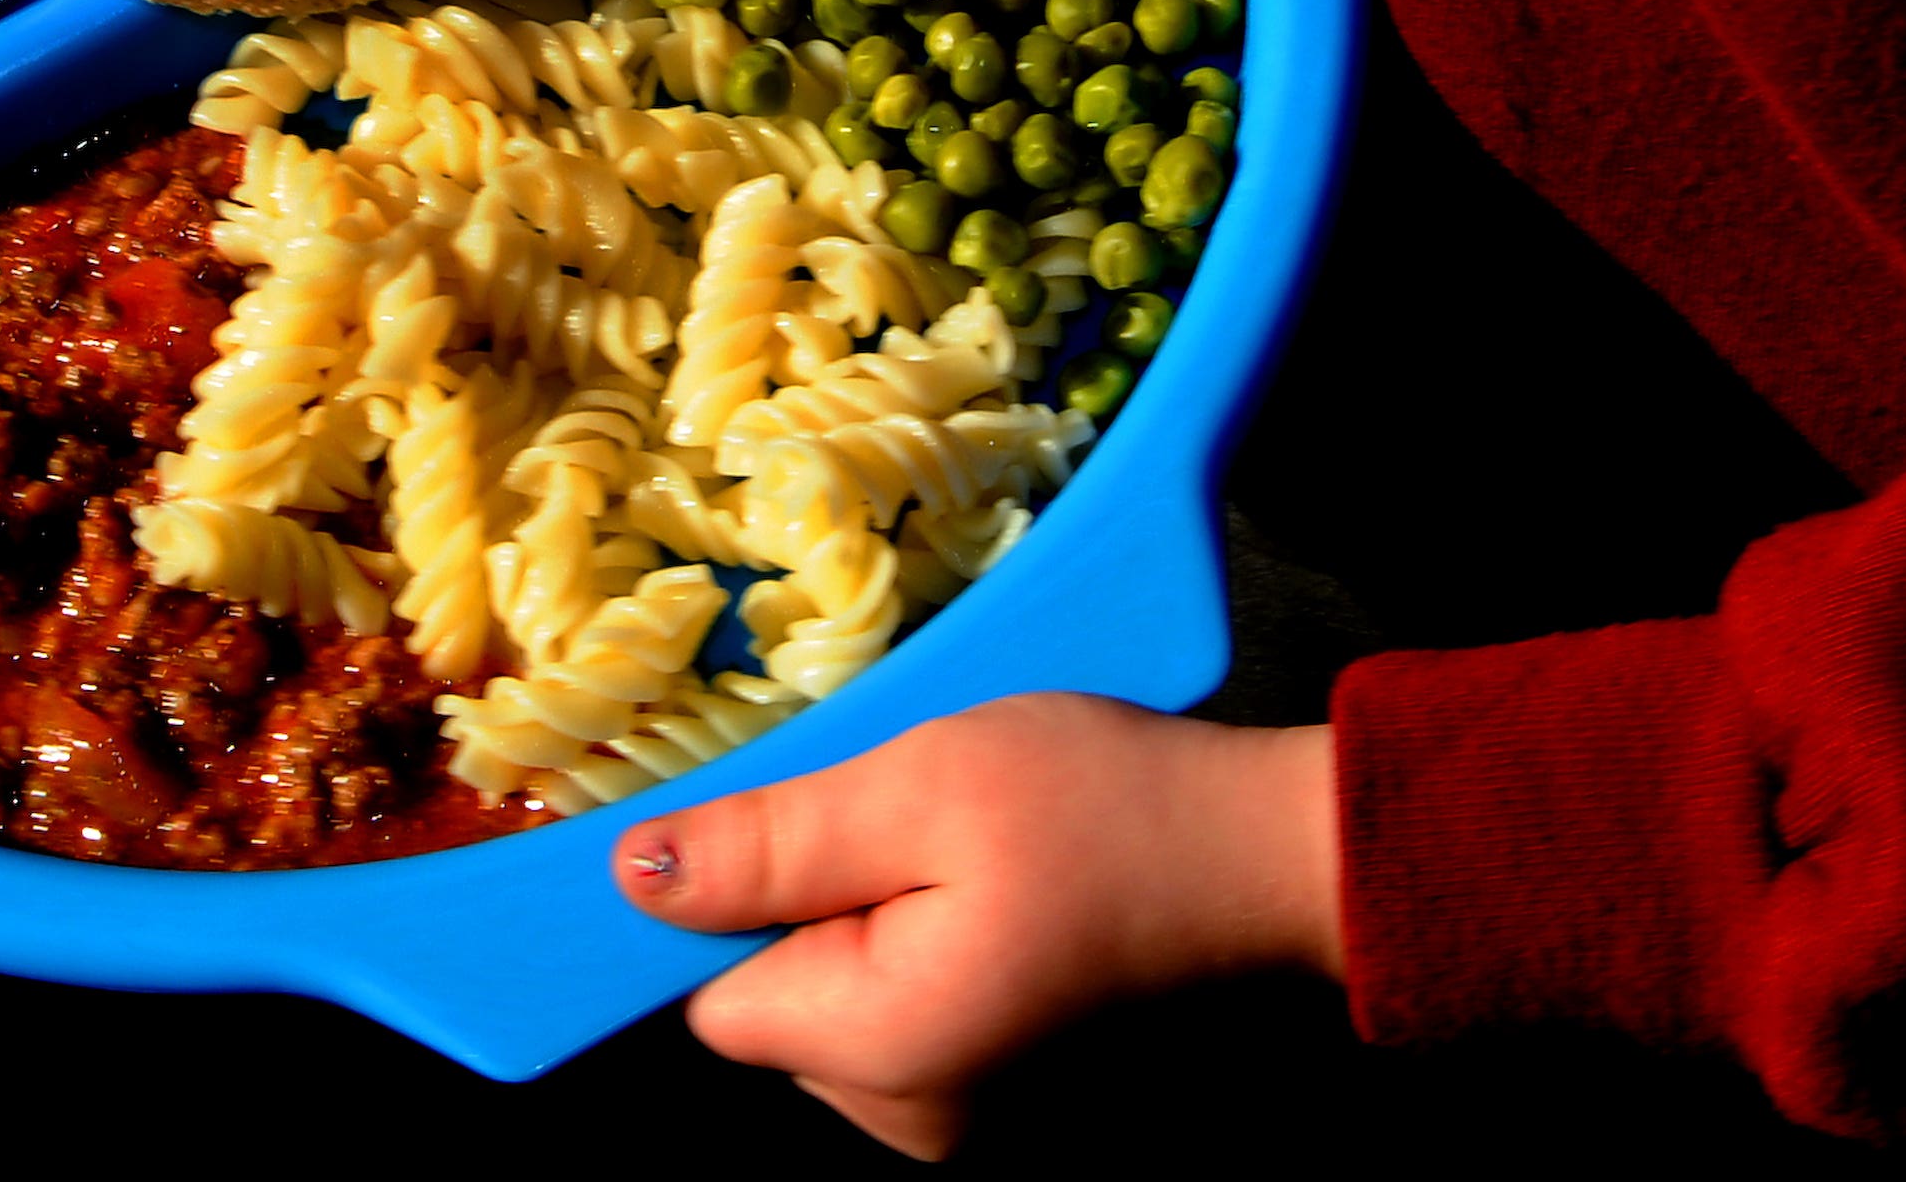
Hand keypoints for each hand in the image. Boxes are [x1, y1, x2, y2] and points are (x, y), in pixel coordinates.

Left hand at [614, 696, 1340, 1160]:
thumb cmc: (1102, 807)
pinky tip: (985, 879)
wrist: (1272, 851)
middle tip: (901, 812)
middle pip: (774, 997)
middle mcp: (913, 1118)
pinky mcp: (1006, 1078)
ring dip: (868, 907)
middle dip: (807, 899)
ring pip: (840, 993)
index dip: (726, 896)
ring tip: (957, 841)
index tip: (781, 816)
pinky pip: (906, 1001)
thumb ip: (767, 844)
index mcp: (880, 1056)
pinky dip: (920, 932)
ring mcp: (968, 1112)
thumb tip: (633, 881)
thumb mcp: (916, 786)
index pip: (709, 993)